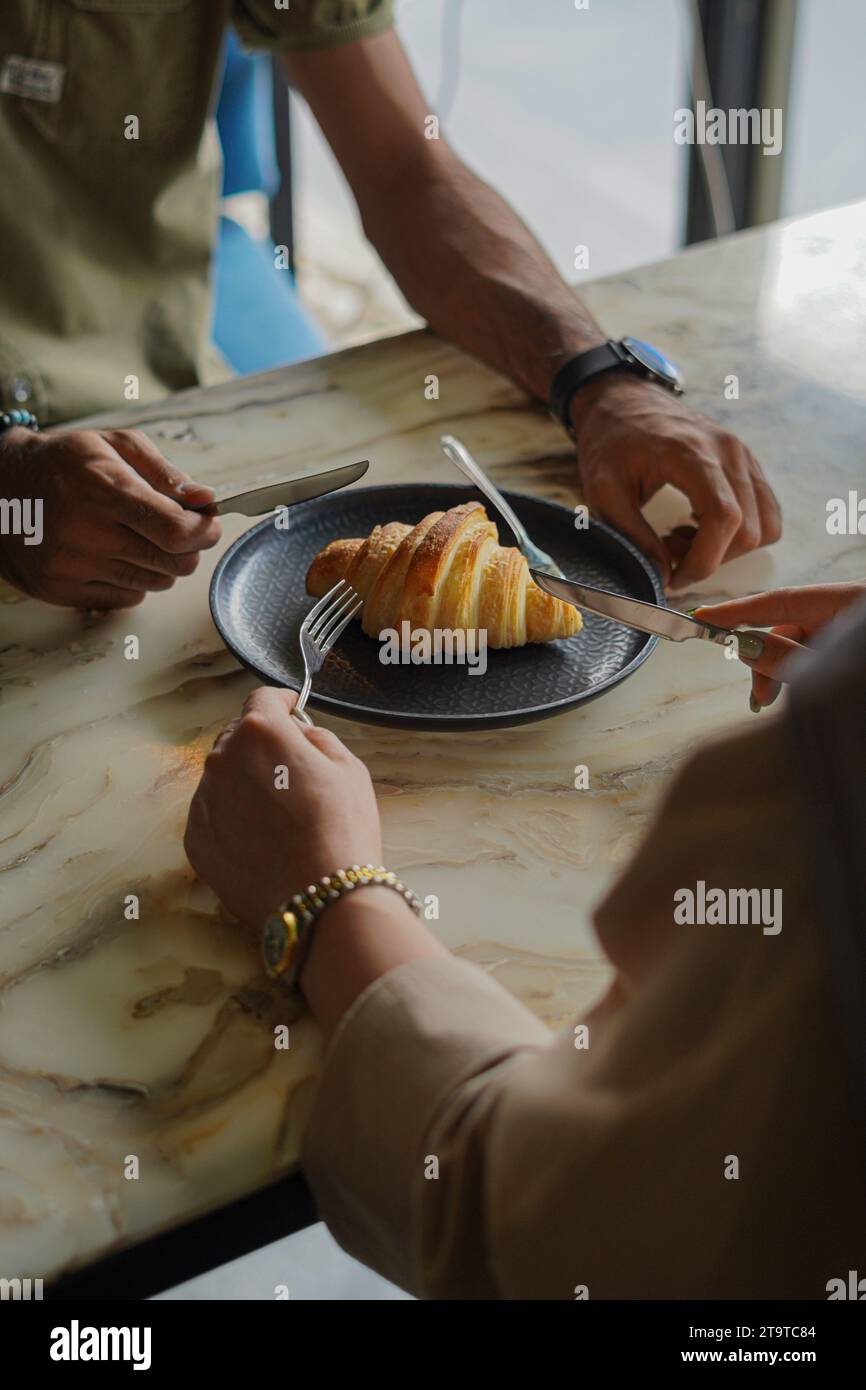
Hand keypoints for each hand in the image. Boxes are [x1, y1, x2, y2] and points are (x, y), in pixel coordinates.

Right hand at [0, 426, 220, 607]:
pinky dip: (133, 579)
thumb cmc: (63, 463)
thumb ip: (165, 473)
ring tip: (136, 536)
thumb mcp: (113, 446)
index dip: (205, 531)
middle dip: (189, 548)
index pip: (177, 531)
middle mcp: (85, 533)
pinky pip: (128, 598)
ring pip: (156, 583)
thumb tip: (206, 500)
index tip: (208, 523)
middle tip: (177, 529)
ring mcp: (71, 567)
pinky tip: (112, 553)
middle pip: (175, 564)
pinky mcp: (61, 591)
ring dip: (160, 563)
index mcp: (102, 489)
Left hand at [185, 687, 383, 926]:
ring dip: (244, 783)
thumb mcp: (349, 768)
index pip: (262, 699)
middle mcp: (222, 760)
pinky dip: (231, 818)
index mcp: (260, 733)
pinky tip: (261, 840)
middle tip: (290, 772)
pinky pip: (212, 814)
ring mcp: (203, 800)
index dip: (280, 702)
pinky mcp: (195, 839)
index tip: (288, 708)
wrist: (318, 899)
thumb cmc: (341, 830)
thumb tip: (298, 735)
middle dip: (261, 746)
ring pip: (223, 777)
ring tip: (277, 815)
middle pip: (237, 738)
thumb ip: (316, 738)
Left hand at [570, 375, 781, 589]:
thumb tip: (663, 575)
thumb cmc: (610, 442)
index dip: (704, 561)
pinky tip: (699, 524)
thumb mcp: (604, 491)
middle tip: (669, 554)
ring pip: (765, 525)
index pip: (726, 518)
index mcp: (693, 453)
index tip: (674, 577)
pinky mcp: (747, 463)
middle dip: (711, 558)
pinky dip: (740, 531)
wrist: (623, 401)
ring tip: (683, 538)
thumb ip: (632, 536)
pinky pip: (765, 511)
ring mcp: (743, 455)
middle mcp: (729, 451)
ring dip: (728, 548)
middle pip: (750, 529)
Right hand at [695, 581, 865, 708]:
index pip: (780, 600)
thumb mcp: (827, 671)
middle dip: (767, 660)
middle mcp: (849, 609)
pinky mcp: (851, 650)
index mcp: (850, 600)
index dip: (738, 610)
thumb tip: (745, 645)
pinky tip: (801, 694)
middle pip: (791, 626)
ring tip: (776, 701)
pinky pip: (818, 654)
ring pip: (803, 644)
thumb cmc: (865, 688)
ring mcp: (851, 631)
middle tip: (759, 695)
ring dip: (784, 672)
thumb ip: (785, 658)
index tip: (702, 617)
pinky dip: (803, 672)